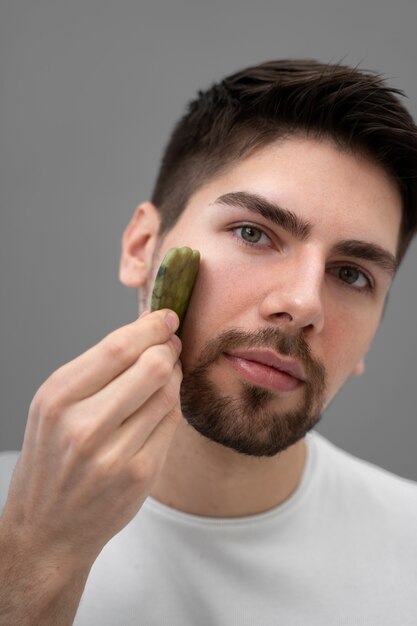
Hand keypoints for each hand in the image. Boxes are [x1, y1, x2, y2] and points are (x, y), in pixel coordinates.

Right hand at [1, 309, 182, 567]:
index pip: (117, 348)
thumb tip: (144, 334)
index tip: (165, 318)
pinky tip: (164, 403)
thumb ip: (95, 371)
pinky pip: (172, 424)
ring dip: (174, 376)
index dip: (150, 327)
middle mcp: (83, 426)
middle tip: (171, 344)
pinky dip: (173, 406)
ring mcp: (114, 454)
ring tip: (167, 373)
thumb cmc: (50, 460)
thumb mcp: (54, 408)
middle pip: (151, 366)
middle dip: (168, 348)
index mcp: (57, 399)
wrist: (47, 530)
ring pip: (167, 394)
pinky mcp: (140, 475)